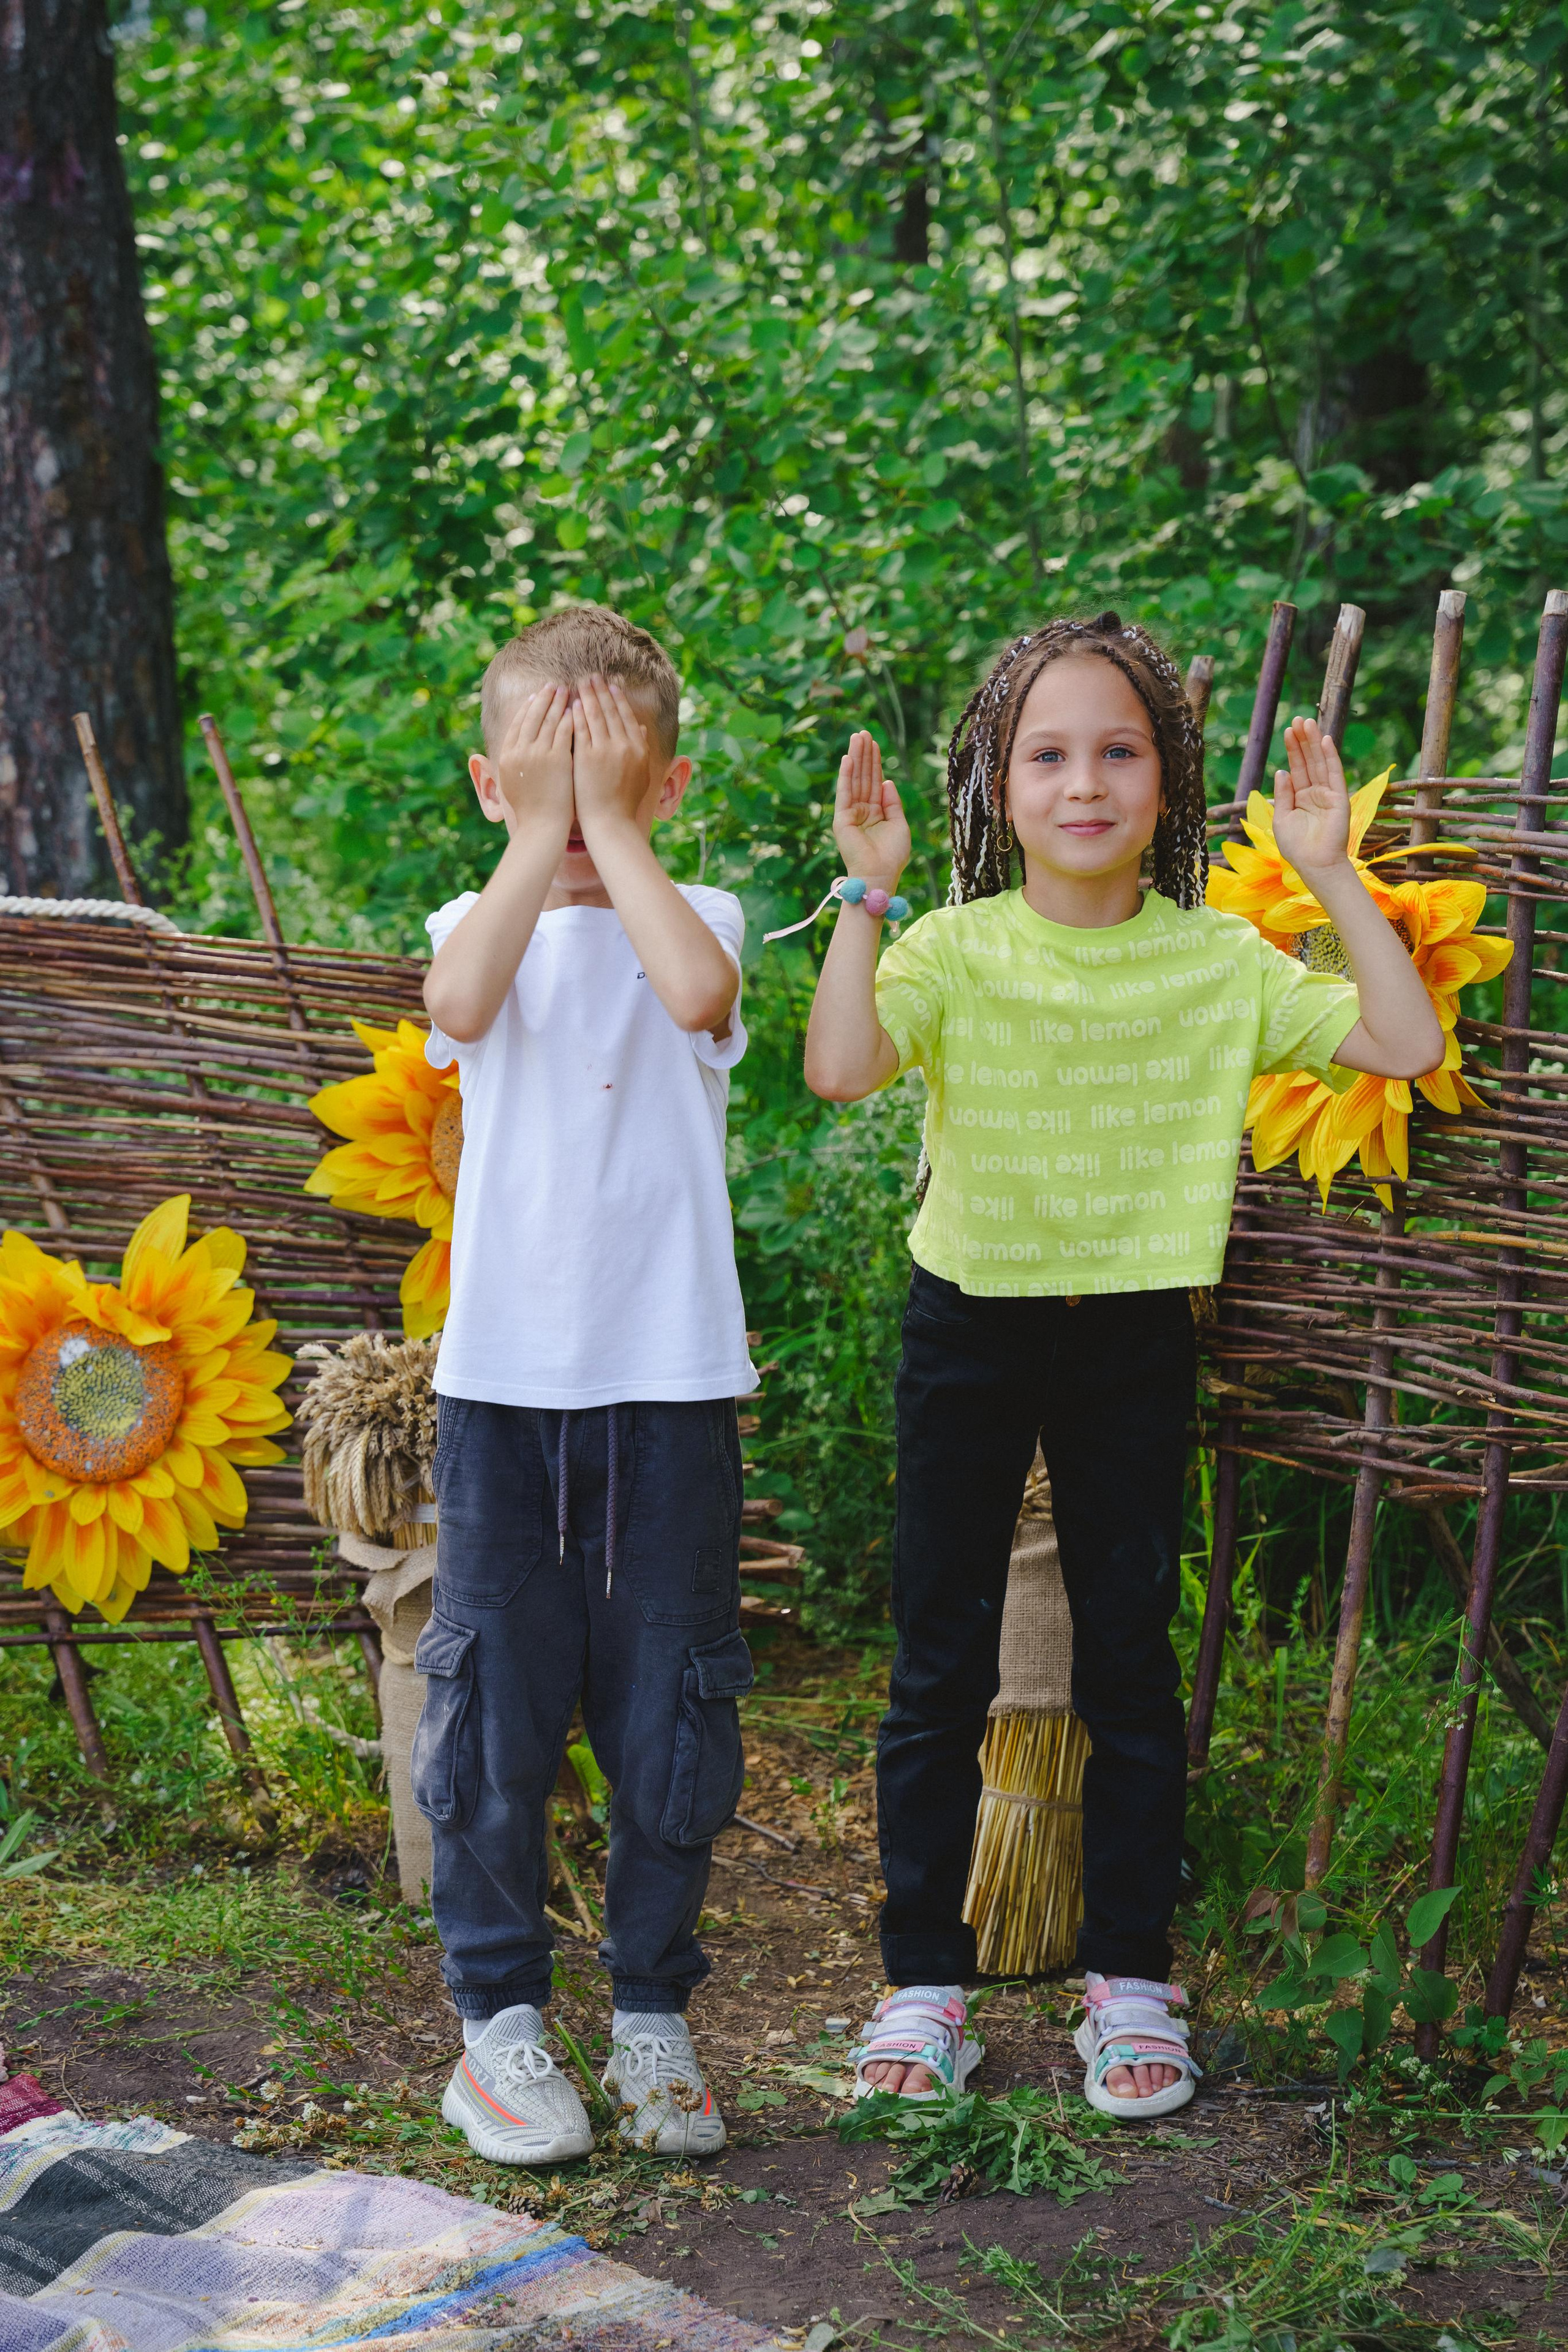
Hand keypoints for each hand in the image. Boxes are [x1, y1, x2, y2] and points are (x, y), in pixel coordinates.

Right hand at [495, 684, 573, 833]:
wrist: (541, 827)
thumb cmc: (531, 810)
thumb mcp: (512, 783)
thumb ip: (512, 761)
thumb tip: (512, 749)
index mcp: (508, 754)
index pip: (518, 722)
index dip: (528, 706)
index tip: (536, 695)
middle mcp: (520, 751)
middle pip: (533, 716)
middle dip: (544, 697)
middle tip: (553, 685)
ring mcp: (538, 754)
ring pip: (550, 720)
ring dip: (559, 702)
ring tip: (567, 690)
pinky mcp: (557, 760)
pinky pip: (565, 732)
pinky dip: (571, 718)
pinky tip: (578, 709)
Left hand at [571, 673, 652, 834]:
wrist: (611, 824)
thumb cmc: (624, 803)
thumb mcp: (641, 775)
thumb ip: (640, 748)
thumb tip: (640, 729)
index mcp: (639, 749)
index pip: (627, 716)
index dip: (618, 698)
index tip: (612, 684)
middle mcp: (625, 746)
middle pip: (611, 711)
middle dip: (601, 690)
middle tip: (592, 675)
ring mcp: (606, 751)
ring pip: (595, 716)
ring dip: (587, 696)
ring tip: (579, 683)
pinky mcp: (587, 758)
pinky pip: (581, 730)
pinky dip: (576, 715)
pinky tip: (571, 704)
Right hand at [832, 731, 910, 891]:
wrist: (880, 874)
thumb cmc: (893, 856)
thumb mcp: (899, 824)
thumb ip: (893, 803)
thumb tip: (887, 781)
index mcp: (876, 813)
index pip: (875, 782)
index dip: (875, 763)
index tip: (874, 743)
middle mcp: (862, 811)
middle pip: (863, 777)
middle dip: (864, 755)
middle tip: (863, 732)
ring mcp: (850, 814)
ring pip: (854, 780)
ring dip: (855, 758)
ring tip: (856, 737)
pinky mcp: (842, 819)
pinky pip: (844, 792)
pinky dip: (846, 775)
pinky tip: (848, 758)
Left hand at [1272, 715, 1350, 877]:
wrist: (1314, 864)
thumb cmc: (1296, 847)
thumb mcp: (1282, 818)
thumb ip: (1283, 794)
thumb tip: (1282, 771)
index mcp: (1300, 798)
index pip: (1296, 768)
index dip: (1292, 750)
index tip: (1287, 731)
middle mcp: (1315, 793)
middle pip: (1308, 761)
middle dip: (1303, 740)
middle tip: (1297, 718)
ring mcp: (1328, 794)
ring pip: (1320, 763)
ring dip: (1314, 743)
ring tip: (1307, 722)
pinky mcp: (1339, 798)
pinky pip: (1334, 773)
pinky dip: (1330, 756)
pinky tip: (1325, 740)